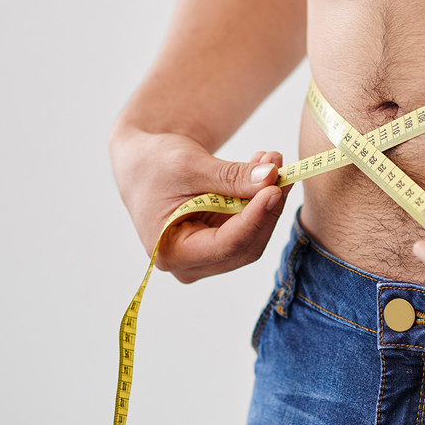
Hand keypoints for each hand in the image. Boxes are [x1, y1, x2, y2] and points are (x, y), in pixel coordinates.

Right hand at [110, 129, 291, 282]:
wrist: (143, 163)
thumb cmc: (154, 165)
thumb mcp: (190, 166)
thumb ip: (230, 176)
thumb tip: (271, 177)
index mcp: (171, 252)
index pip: (226, 245)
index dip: (255, 217)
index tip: (274, 188)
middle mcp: (190, 264)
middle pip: (245, 246)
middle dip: (267, 207)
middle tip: (280, 168)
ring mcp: (208, 257)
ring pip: (253, 237)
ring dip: (268, 201)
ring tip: (272, 160)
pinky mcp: (220, 243)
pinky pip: (251, 227)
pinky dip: (261, 200)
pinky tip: (264, 172)